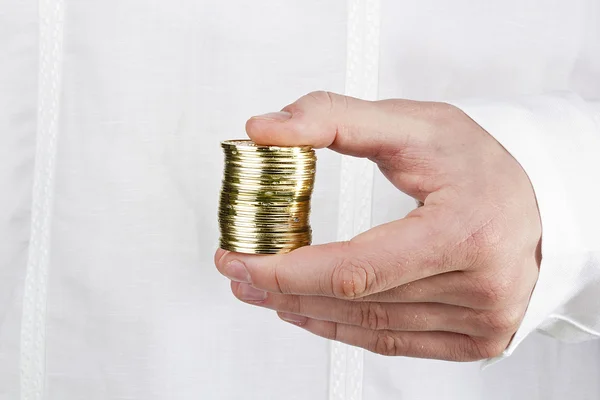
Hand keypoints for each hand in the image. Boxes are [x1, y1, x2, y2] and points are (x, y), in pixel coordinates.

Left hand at [215, 91, 540, 360]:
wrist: (535, 200)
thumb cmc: (480, 163)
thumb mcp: (411, 124)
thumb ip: (332, 119)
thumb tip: (265, 130)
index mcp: (464, 232)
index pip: (356, 269)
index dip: (288, 272)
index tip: (241, 261)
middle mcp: (479, 285)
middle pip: (356, 303)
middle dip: (284, 291)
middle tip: (240, 273)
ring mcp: (479, 320)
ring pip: (368, 329)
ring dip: (306, 311)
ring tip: (265, 290)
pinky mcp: (475, 337)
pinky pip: (392, 343)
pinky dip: (343, 331)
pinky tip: (309, 313)